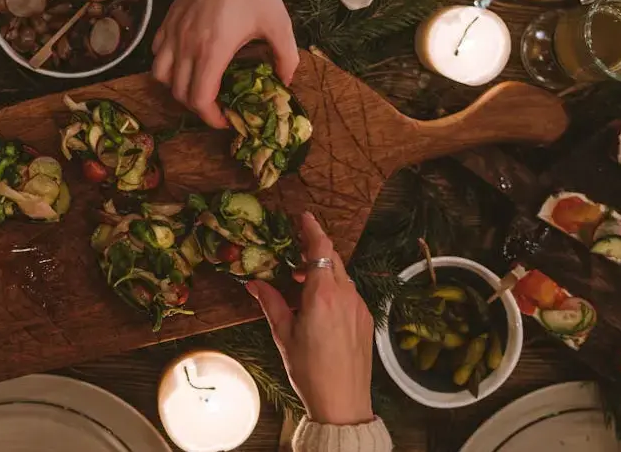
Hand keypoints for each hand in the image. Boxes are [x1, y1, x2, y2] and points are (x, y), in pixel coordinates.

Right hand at [152, 0, 297, 127]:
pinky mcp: (168, 21)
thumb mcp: (279, 23)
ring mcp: (173, 33)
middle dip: (197, 107)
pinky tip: (184, 60)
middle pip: (179, 93)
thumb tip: (286, 81)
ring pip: (160, 76)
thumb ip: (286, 57)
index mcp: (213, 51)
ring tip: (196, 85)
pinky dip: (166, 65)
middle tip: (216, 105)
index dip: (211, 118)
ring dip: (176, 88)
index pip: (199, 99)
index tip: (226, 119)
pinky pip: (157, 53)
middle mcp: (187, 46)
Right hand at [246, 213, 374, 425]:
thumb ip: (270, 303)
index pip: (320, 248)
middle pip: (332, 258)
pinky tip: (318, 305)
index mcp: (322, 295)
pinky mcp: (366, 320)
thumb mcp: (284, 335)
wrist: (343, 402)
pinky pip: (349, 294)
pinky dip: (334, 289)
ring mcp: (359, 307)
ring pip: (342, 276)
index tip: (303, 217)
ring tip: (301, 281)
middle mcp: (345, 295)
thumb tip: (254, 284)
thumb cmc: (310, 371)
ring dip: (323, 271)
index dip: (312, 229)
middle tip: (295, 249)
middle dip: (315, 249)